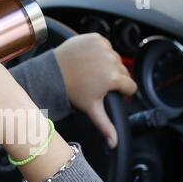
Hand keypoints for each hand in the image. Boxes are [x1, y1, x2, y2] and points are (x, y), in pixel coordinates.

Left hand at [54, 33, 136, 147]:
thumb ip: (106, 125)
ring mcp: (104, 47)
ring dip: (108, 64)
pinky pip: (105, 45)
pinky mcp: (96, 38)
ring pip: (115, 58)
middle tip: (98, 84)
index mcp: (114, 78)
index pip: (130, 86)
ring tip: (92, 72)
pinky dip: (99, 52)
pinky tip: (89, 60)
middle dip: (114, 78)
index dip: (123, 92)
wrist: (53, 72)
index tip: (112, 93)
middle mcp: (112, 60)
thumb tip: (114, 143)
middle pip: (123, 72)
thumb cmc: (71, 90)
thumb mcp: (91, 108)